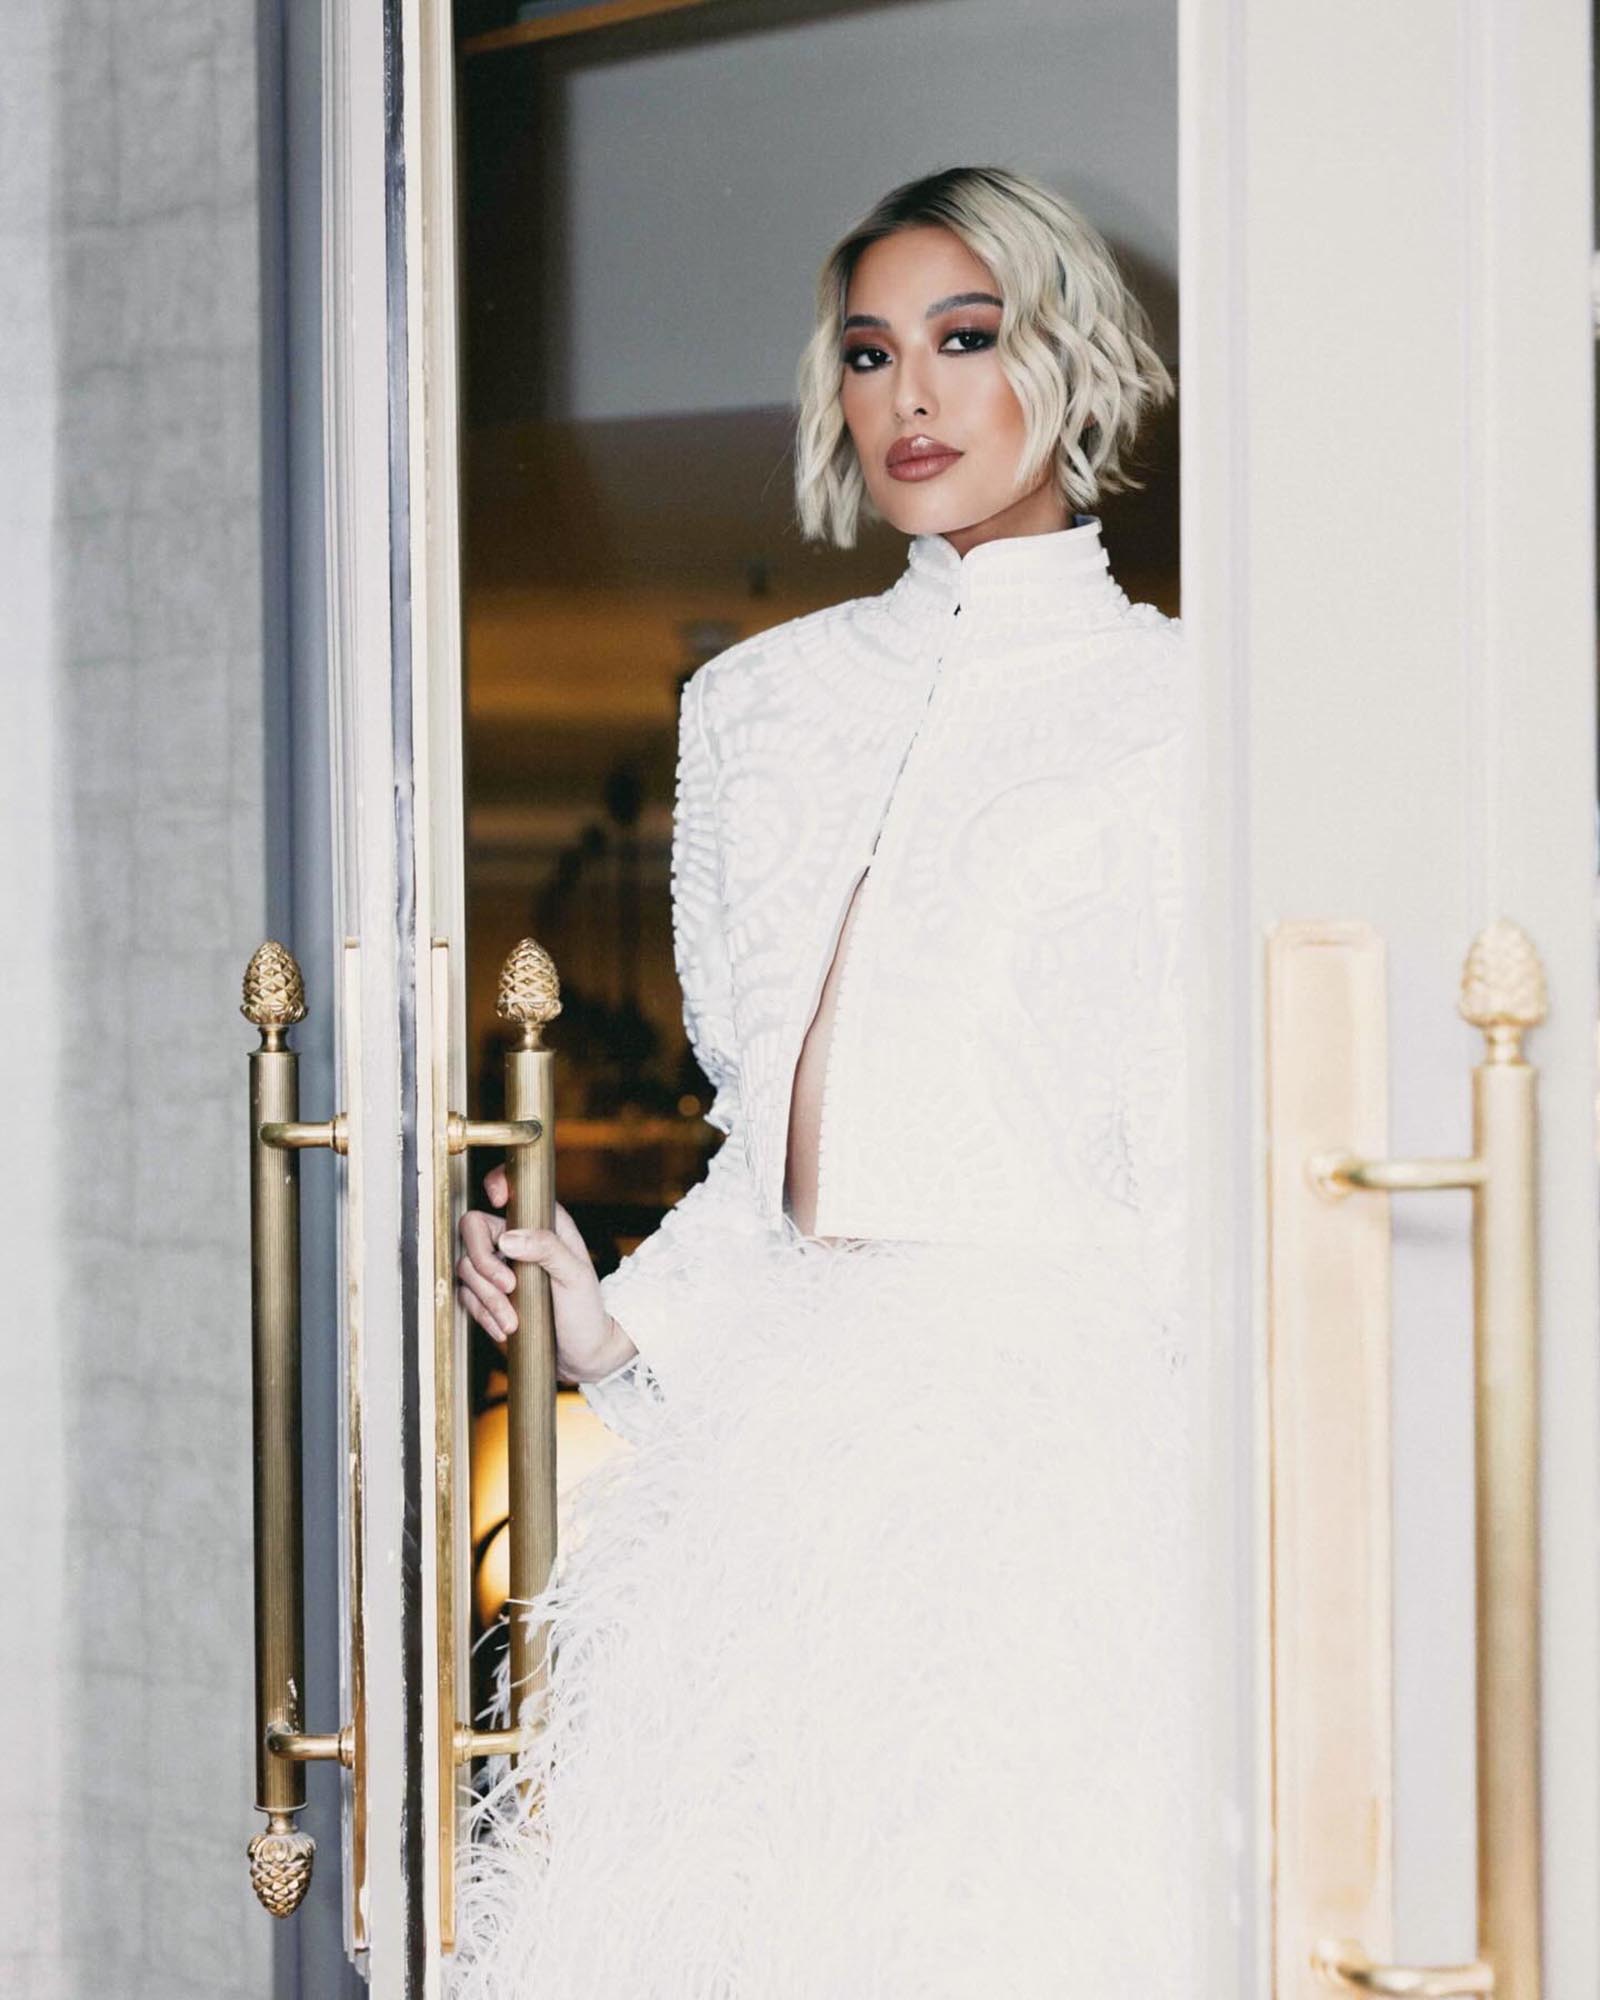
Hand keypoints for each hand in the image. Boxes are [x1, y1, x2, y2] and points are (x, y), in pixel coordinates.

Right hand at [455, 1163, 637, 1382]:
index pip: (510, 1188)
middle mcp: (517, 1239)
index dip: (496, 1184)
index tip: (496, 1201)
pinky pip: (467, 1297)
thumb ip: (546, 1248)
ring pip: (467, 1268)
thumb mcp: (575, 1275)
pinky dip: (483, 1315)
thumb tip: (506, 1238)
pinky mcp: (488, 1295)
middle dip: (484, 1263)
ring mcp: (500, 1267)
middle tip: (507, 1286)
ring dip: (487, 1299)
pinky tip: (506, 1328)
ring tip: (513, 1321)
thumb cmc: (587, 1309)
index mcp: (542, 1223)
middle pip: (472, 1230)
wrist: (583, 1353)